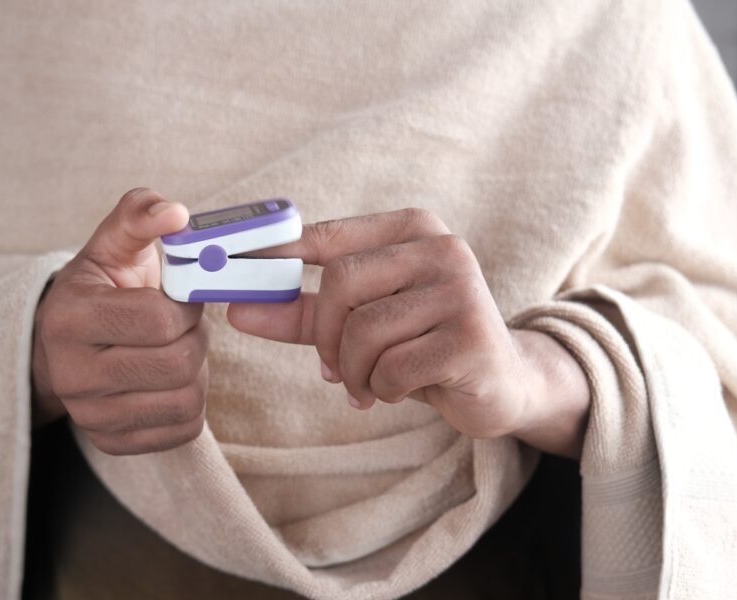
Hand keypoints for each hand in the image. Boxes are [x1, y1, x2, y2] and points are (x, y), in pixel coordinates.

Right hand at [31, 188, 208, 454]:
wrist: (65, 344)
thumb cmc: (100, 288)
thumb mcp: (112, 244)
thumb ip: (140, 214)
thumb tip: (176, 213)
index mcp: (68, 318)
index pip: (159, 320)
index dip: (186, 305)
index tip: (181, 297)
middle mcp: (70, 374)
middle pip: (176, 364)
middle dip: (195, 337)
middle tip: (185, 324)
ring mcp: (89, 416)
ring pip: (186, 400)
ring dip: (197, 370)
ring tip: (177, 349)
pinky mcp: (112, 442)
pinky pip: (183, 429)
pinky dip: (191, 401)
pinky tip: (171, 380)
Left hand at [228, 209, 589, 457]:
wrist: (503, 382)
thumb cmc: (424, 344)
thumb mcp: (364, 322)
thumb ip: (304, 313)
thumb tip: (236, 309)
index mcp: (412, 229)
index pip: (327, 236)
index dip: (276, 256)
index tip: (232, 273)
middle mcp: (441, 248)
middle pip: (342, 283)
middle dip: (327, 337)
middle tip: (334, 368)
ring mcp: (461, 290)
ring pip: (364, 332)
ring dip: (356, 372)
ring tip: (372, 383)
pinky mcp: (470, 337)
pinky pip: (393, 368)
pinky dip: (383, 389)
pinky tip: (402, 389)